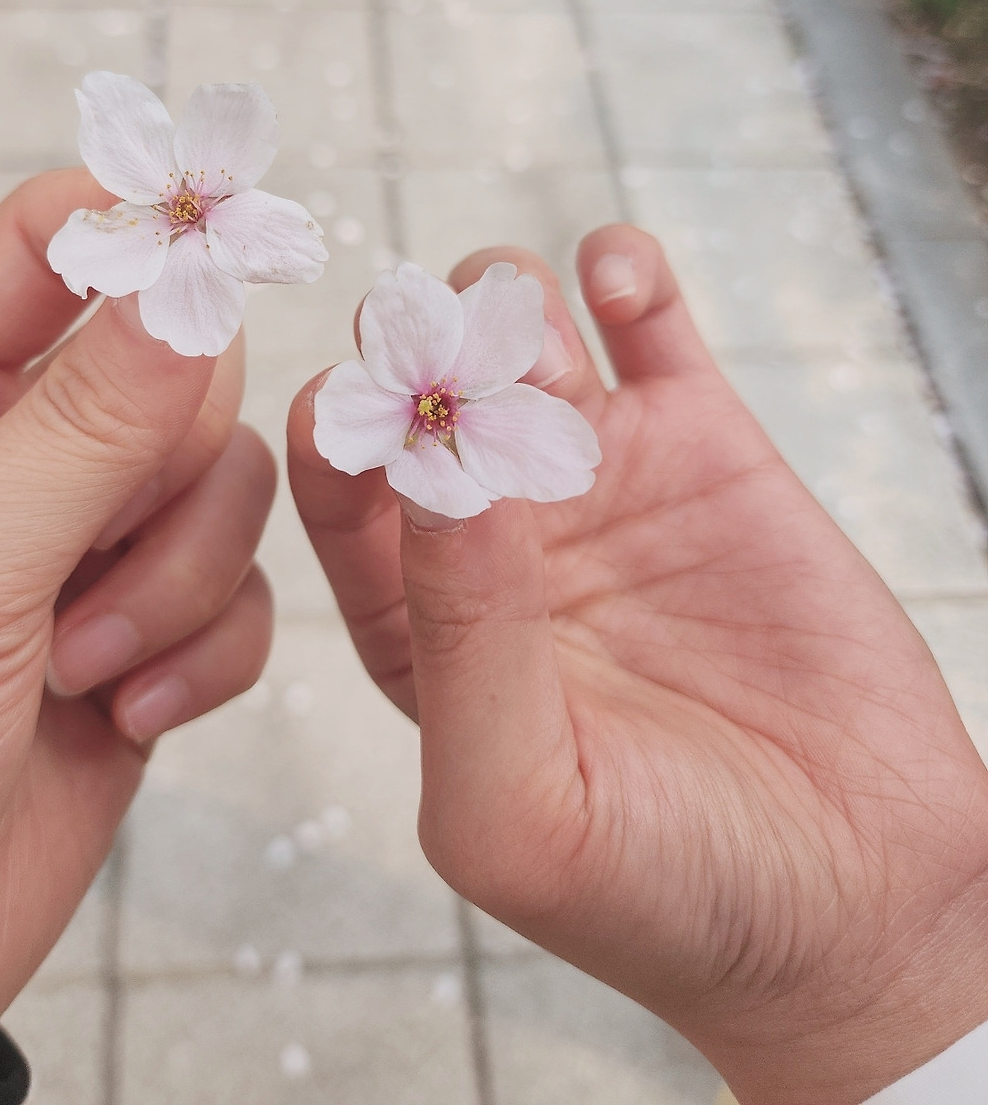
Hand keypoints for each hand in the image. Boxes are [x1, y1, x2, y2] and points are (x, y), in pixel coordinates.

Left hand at [0, 170, 274, 1067]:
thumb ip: (84, 426)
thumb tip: (188, 287)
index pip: (44, 255)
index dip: (136, 232)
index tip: (221, 235)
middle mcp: (15, 467)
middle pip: (173, 381)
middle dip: (162, 476)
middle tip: (92, 557)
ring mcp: (86, 559)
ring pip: (220, 497)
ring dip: (177, 586)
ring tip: (82, 672)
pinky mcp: (145, 648)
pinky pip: (239, 601)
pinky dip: (204, 656)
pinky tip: (128, 719)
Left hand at [287, 227, 987, 1104]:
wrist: (853, 908)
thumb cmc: (662, 891)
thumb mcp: (519, 803)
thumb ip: (461, 643)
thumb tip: (436, 476)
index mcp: (416, 622)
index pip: (338, 494)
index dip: (330, 434)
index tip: (346, 404)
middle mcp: (493, 539)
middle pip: (418, 392)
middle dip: (414, 349)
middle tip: (443, 351)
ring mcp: (598, 485)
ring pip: (518, 338)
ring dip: (506, 309)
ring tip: (535, 361)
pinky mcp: (704, 453)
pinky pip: (649, 330)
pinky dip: (622, 277)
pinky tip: (611, 276)